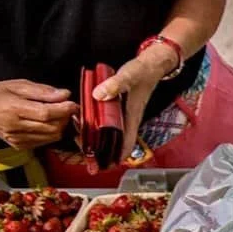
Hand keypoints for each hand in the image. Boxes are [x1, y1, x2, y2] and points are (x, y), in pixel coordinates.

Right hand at [0, 80, 76, 148]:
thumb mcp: (16, 84)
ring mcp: (18, 138)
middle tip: (66, 107)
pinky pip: (44, 141)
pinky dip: (50, 132)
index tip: (73, 104)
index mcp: (13, 108)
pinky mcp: (20, 146)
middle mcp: (16, 126)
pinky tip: (45, 122)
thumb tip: (63, 94)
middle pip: (52, 127)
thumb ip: (41, 91)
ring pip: (51, 136)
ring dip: (60, 125)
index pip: (46, 113)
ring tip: (56, 114)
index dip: (64, 109)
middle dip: (65, 117)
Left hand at [92, 46, 179, 161]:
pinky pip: (107, 125)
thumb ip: (114, 85)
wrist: (152, 65)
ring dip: (97, 140)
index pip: (125, 147)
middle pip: (115, 145)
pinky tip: (86, 122)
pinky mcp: (119, 111)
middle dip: (100, 152)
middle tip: (83, 149)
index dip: (113, 159)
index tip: (100, 165)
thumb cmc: (143, 72)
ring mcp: (123, 117)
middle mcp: (127, 121)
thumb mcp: (129, 76)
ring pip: (110, 136)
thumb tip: (99, 95)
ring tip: (80, 137)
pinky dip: (97, 127)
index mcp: (131, 119)